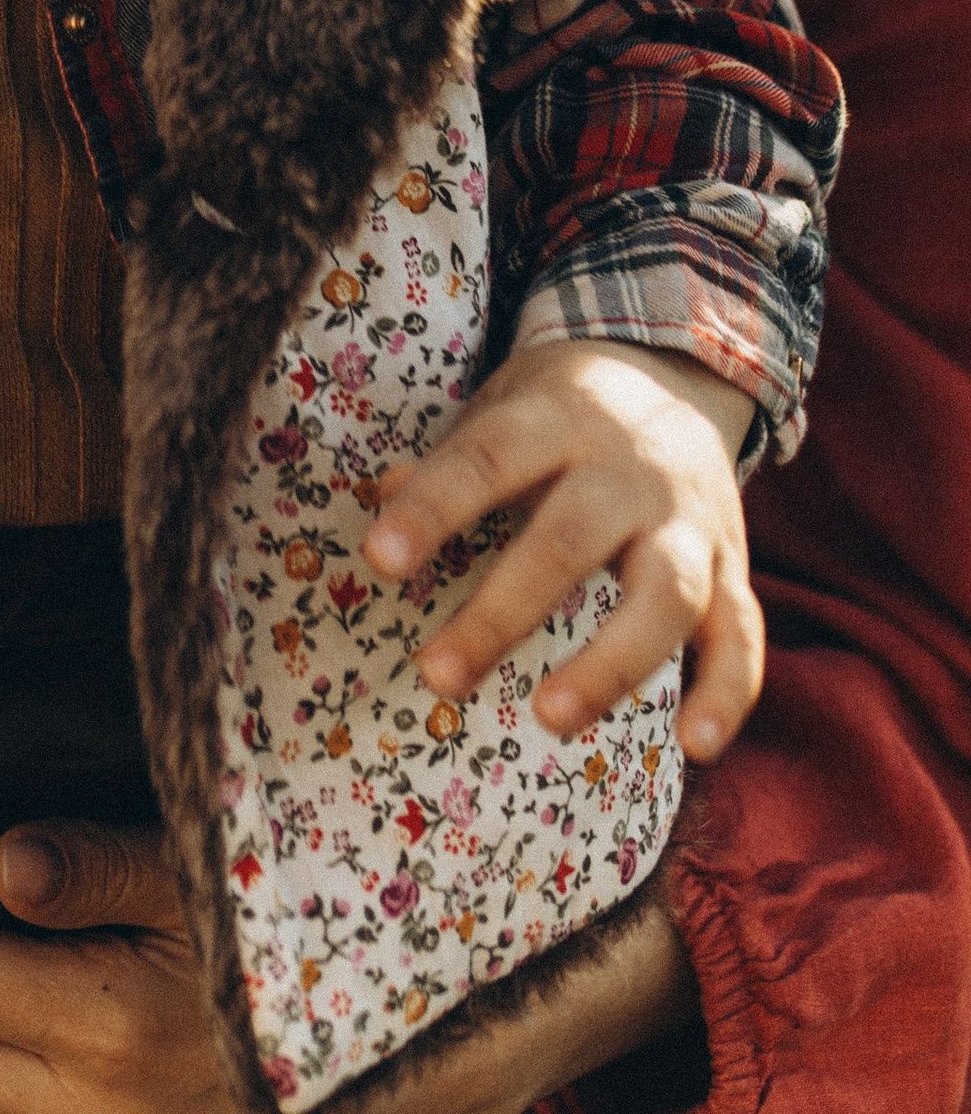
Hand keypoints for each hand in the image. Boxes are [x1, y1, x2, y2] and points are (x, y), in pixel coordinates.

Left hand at [364, 337, 761, 758]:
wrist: (678, 374)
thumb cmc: (563, 409)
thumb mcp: (505, 405)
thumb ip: (452, 455)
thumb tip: (382, 497)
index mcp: (561, 416)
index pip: (489, 458)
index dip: (434, 506)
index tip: (379, 561)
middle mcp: (631, 469)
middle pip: (571, 539)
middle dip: (503, 612)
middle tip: (438, 674)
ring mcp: (691, 521)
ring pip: (665, 594)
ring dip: (611, 663)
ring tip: (549, 718)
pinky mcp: (733, 568)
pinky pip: (744, 636)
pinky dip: (728, 694)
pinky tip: (694, 749)